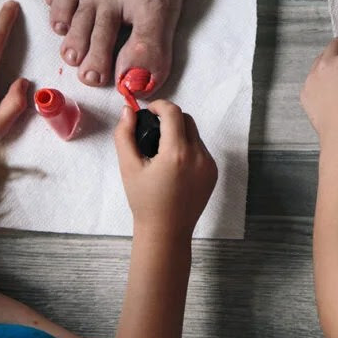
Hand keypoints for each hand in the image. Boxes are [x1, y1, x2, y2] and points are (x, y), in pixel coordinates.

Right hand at [114, 100, 217, 235]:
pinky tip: (174, 164)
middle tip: (153, 131)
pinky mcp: (213, 172)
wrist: (166, 231)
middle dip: (170, 119)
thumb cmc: (144, 200)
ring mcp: (209, 164)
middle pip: (186, 120)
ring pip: (194, 135)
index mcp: (177, 152)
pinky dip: (188, 149)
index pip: (173, 112)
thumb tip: (128, 111)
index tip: (148, 112)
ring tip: (162, 150)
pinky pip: (201, 150)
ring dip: (179, 134)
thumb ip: (124, 135)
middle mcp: (198, 155)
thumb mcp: (128, 167)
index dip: (159, 105)